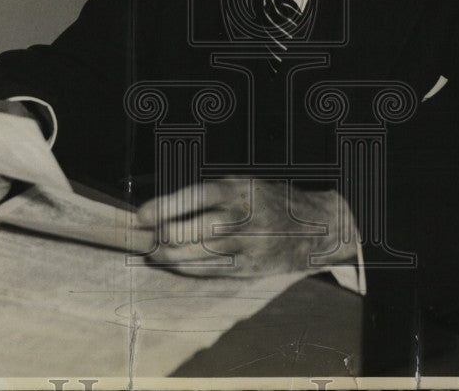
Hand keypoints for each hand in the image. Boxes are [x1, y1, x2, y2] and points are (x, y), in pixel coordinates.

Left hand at [136, 178, 356, 276]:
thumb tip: (160, 213)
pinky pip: (208, 273)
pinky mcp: (248, 269)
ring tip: (153, 252)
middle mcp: (242, 217)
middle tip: (146, 237)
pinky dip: (185, 269)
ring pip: (193, 256)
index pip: (195, 195)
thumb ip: (207, 197)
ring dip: (167, 256)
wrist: (317, 227)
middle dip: (161, 237)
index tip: (141, 216)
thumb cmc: (270, 201)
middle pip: (189, 231)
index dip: (164, 207)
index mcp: (239, 189)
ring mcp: (245, 246)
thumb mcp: (243, 185)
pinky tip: (174, 264)